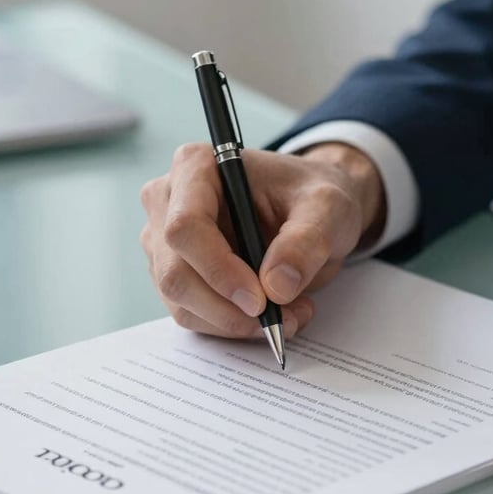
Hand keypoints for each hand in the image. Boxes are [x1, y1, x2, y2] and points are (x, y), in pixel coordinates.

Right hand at [140, 142, 385, 338]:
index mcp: (195, 167)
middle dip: (228, 309)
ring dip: (235, 323)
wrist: (309, 210)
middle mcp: (168, 202)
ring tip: (289, 314)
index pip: (185, 227)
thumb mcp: (327, 208)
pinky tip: (271, 313)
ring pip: (181, 303)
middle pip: (176, 273)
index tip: (260, 300)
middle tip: (281, 318)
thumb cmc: (310, 196)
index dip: (218, 270)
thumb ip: (307, 241)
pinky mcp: (175, 274)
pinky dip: (232, 326)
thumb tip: (276, 287)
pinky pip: (192, 316)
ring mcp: (164, 243)